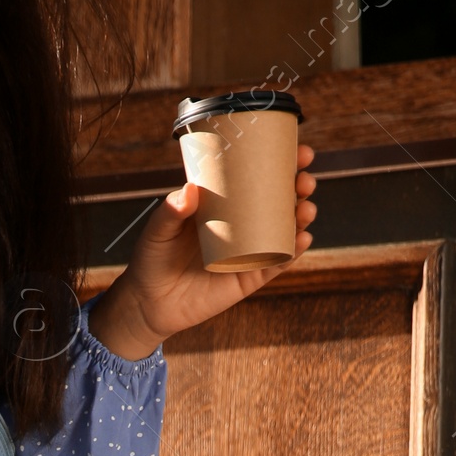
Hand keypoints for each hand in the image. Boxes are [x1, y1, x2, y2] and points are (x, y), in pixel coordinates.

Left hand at [88, 145, 316, 359]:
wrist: (149, 304)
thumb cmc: (152, 259)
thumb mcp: (158, 230)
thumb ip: (170, 211)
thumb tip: (191, 190)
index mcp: (226, 202)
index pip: (260, 175)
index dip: (285, 162)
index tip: (300, 151)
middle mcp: (243, 223)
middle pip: (281, 199)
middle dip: (301, 186)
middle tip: (303, 180)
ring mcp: (249, 250)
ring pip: (286, 229)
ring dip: (303, 215)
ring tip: (305, 209)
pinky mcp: (249, 277)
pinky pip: (278, 263)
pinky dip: (294, 252)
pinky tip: (303, 240)